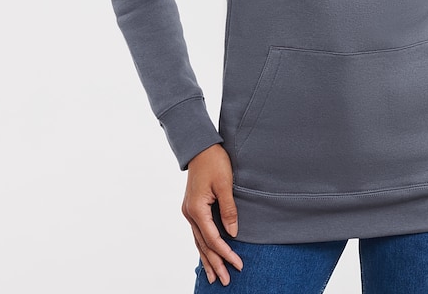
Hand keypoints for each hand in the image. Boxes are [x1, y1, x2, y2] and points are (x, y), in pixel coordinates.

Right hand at [182, 144, 242, 284]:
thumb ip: (229, 209)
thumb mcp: (225, 184)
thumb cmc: (215, 162)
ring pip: (198, 241)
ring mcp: (189, 212)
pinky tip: (206, 256)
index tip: (238, 264)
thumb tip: (233, 233)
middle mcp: (190, 214)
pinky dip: (203, 246)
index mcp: (197, 209)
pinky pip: (198, 233)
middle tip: (226, 280)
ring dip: (207, 259)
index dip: (226, 253)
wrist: (200, 147)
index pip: (213, 238)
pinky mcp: (192, 208)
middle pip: (203, 245)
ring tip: (214, 277)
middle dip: (215, 263)